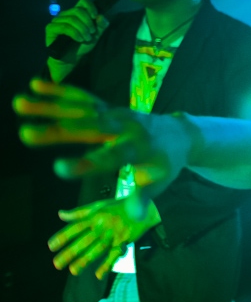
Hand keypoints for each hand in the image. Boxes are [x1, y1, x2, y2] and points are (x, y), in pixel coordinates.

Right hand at [13, 79, 182, 214]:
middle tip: (25, 134)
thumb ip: (144, 196)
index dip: (87, 163)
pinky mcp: (109, 107)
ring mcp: (116, 114)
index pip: (112, 157)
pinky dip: (61, 92)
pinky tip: (35, 86)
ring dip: (50, 106)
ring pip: (81, 109)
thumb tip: (134, 216)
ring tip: (18, 104)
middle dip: (58, 131)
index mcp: (139, 149)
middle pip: (90, 129)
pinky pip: (84, 98)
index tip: (58, 168)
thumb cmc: (165, 164)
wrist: (180, 134)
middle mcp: (126, 127)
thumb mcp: (159, 182)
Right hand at [45, 0, 108, 60]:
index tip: (95, 17)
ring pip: (72, 19)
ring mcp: (57, 20)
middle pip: (78, 10)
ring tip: (86, 38)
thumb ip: (101, 25)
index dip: (91, 7)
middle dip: (88, 22)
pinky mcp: (51, 28)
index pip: (83, 1)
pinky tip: (79, 39)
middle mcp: (66, 14)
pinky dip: (75, 34)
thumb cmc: (82, 45)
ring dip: (82, 30)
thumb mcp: (96, 35)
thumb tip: (101, 16)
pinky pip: (64, 27)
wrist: (71, 59)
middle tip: (92, 33)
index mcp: (77, 13)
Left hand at [48, 198, 160, 278]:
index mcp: (96, 216)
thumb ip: (79, 212)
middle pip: (85, 240)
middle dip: (71, 252)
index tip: (51, 246)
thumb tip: (60, 214)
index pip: (76, 227)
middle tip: (58, 264)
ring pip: (98, 248)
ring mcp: (114, 234)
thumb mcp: (99, 205)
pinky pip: (115, 254)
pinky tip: (99, 275)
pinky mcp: (124, 241)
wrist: (145, 207)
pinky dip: (108, 264)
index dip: (64, 236)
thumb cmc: (119, 206)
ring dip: (86, 260)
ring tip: (74, 271)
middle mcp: (103, 225)